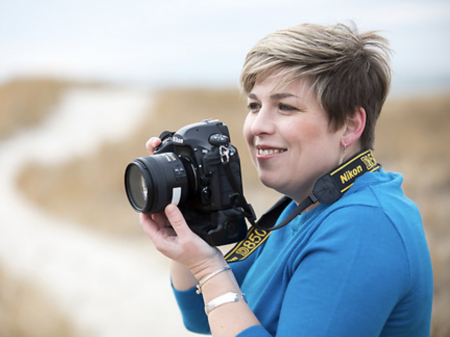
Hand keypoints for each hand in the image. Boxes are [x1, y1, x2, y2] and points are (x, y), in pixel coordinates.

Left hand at [141, 137, 224, 278]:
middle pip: (154, 220)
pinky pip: (173, 222)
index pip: (145, 223)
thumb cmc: (197, 256)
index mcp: (160, 241)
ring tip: (171, 200)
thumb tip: (168, 205)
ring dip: (166, 211)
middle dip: (157, 208)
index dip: (144, 211)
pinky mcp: (179, 236)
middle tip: (164, 196)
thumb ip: (177, 221)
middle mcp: (164, 239)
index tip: (148, 199)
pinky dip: (174, 215)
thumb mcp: (187, 236)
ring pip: (163, 220)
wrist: (209, 265)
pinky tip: (179, 209)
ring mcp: (171, 238)